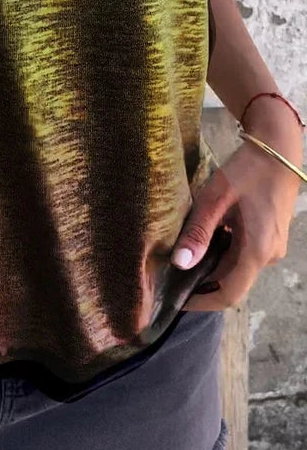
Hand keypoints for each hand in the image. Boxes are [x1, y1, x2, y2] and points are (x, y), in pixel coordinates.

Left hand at [171, 116, 302, 311]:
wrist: (278, 148)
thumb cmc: (247, 170)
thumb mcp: (215, 199)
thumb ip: (198, 232)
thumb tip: (179, 264)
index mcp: (258, 251)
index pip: (229, 294)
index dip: (202, 302)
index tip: (177, 301)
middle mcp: (269, 256)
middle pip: (232, 282)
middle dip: (203, 283)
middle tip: (171, 276)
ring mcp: (272, 247)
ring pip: (237, 268)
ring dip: (212, 267)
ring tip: (183, 256)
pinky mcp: (270, 237)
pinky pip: (244, 255)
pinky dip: (223, 253)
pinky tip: (204, 240)